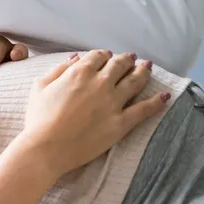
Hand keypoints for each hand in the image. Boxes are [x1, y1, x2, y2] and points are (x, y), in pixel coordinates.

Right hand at [20, 51, 167, 177]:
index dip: (104, 55)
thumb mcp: (40, 86)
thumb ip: (59, 69)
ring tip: (148, 67)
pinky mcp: (121, 123)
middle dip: (126, 60)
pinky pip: (144, 109)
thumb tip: (75, 58)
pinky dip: (157, 101)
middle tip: (132, 59)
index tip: (107, 57)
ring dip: (143, 72)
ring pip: (135, 81)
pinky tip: (165, 95)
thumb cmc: (38, 119)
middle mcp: (100, 83)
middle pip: (120, 65)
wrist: (46, 148)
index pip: (99, 55)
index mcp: (79, 72)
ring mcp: (113, 102)